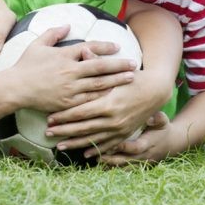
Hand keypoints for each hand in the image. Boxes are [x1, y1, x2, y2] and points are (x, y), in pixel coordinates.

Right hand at [8, 25, 137, 112]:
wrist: (15, 88)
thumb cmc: (26, 65)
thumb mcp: (37, 44)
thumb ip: (53, 33)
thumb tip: (68, 25)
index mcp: (64, 55)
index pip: (89, 48)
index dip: (105, 47)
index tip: (118, 47)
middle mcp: (70, 71)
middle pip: (100, 67)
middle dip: (119, 65)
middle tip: (133, 64)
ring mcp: (70, 88)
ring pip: (98, 84)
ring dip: (116, 81)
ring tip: (130, 78)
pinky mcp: (68, 103)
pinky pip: (89, 99)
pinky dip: (103, 96)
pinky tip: (114, 94)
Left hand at [43, 52, 168, 154]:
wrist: (157, 91)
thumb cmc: (135, 78)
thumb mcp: (118, 71)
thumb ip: (98, 64)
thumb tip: (83, 50)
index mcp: (108, 103)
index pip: (80, 112)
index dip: (64, 116)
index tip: (49, 118)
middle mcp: (113, 119)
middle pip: (83, 128)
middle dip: (64, 131)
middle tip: (48, 133)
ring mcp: (119, 129)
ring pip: (93, 139)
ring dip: (75, 143)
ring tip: (59, 146)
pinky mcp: (124, 134)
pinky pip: (107, 145)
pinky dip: (95, 150)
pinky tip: (84, 154)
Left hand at [98, 112, 175, 165]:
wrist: (170, 144)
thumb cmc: (163, 128)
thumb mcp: (163, 121)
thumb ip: (158, 118)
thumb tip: (151, 118)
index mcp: (149, 144)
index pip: (136, 147)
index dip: (125, 147)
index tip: (113, 143)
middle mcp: (144, 156)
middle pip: (127, 160)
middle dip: (112, 159)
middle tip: (97, 156)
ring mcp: (141, 163)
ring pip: (124, 167)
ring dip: (110, 166)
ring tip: (96, 161)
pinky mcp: (138, 167)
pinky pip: (124, 170)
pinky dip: (113, 169)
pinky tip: (100, 167)